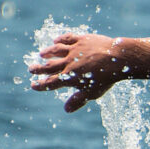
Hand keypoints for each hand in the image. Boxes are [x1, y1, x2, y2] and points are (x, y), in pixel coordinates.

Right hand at [27, 33, 149, 112]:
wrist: (118, 59)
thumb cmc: (106, 78)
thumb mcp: (92, 93)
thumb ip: (78, 100)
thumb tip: (66, 110)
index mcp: (70, 77)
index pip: (50, 83)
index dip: (41, 85)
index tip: (33, 85)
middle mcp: (68, 63)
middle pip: (49, 66)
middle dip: (38, 68)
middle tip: (31, 69)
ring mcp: (74, 50)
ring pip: (56, 50)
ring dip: (48, 52)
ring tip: (41, 54)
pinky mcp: (82, 40)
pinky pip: (68, 38)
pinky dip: (60, 40)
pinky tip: (56, 41)